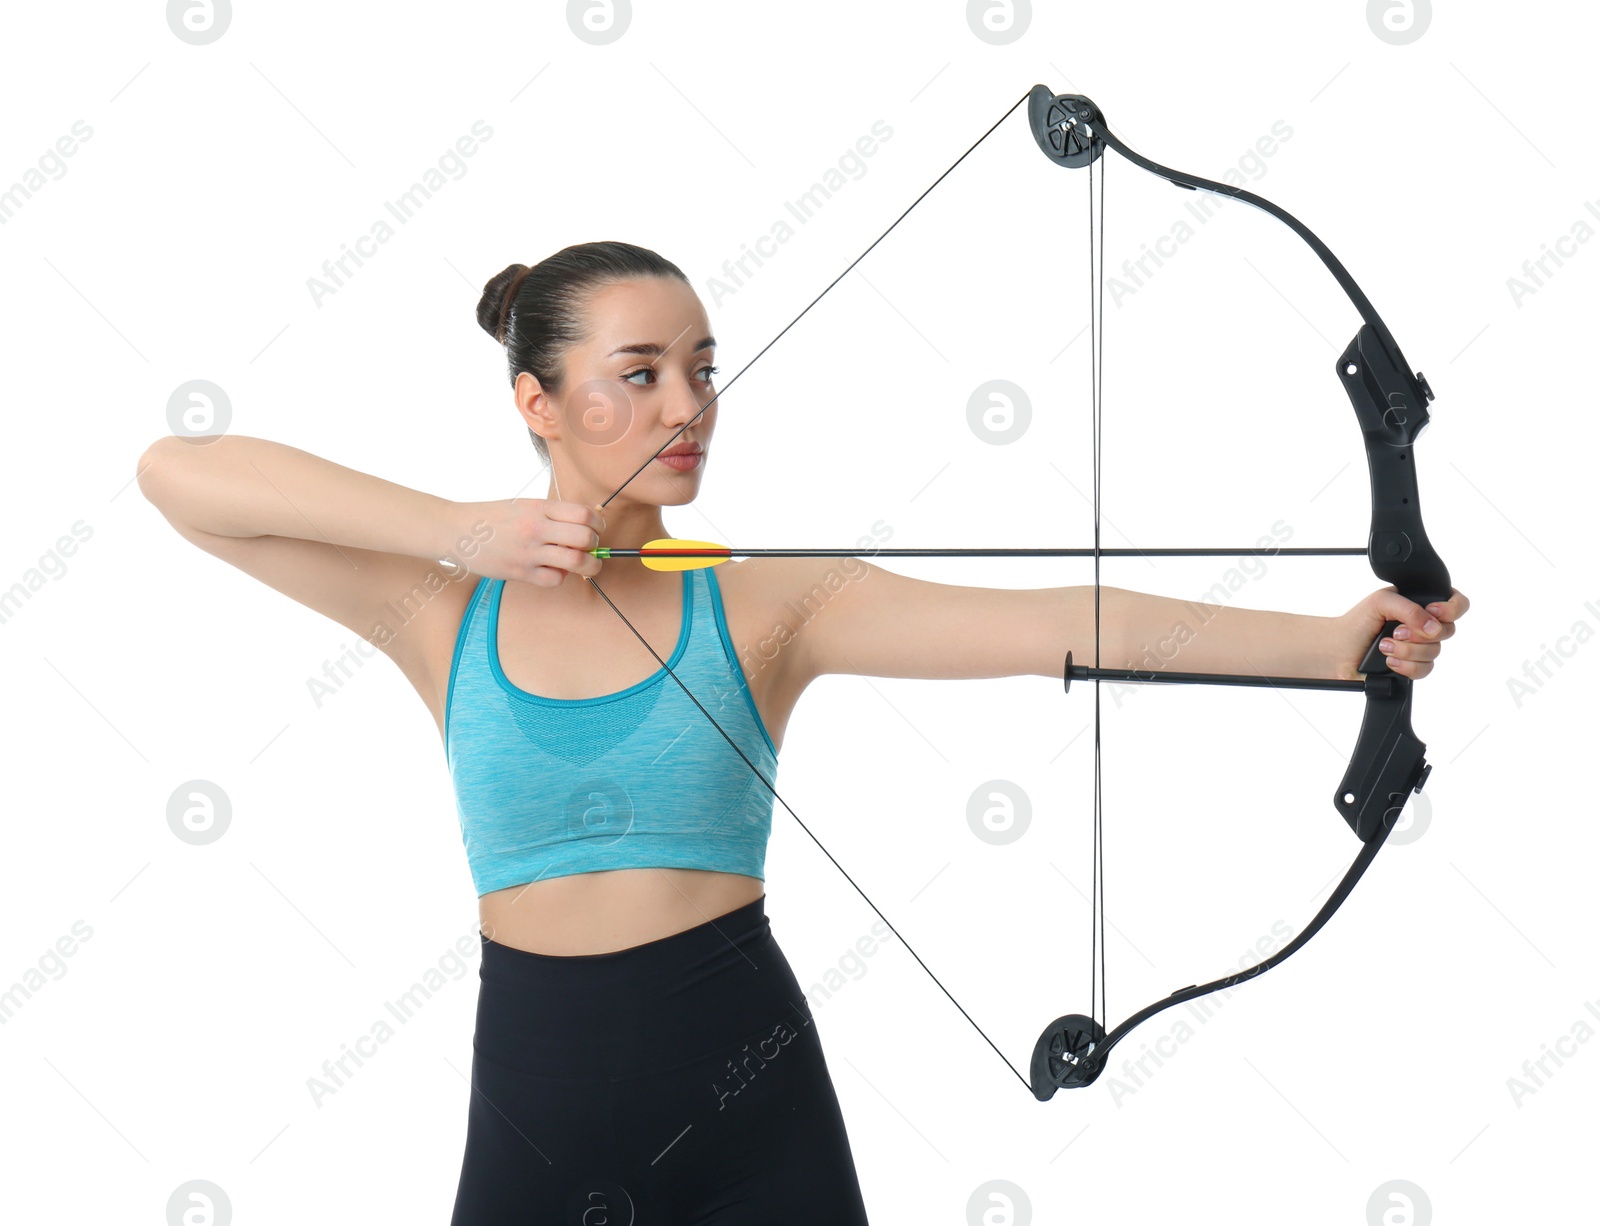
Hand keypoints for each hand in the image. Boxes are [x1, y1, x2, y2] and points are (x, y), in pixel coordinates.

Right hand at [458, 497, 605, 586]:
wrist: (456, 529)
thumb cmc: (492, 517)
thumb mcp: (524, 505)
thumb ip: (552, 513)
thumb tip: (587, 523)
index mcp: (539, 508)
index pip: (584, 514)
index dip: (598, 524)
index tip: (597, 529)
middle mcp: (536, 528)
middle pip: (585, 538)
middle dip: (596, 545)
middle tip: (591, 548)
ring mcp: (528, 552)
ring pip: (575, 562)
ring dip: (589, 565)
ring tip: (586, 564)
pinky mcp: (520, 572)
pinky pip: (555, 580)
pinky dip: (561, 577)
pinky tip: (554, 571)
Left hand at [1334, 586, 1469, 679]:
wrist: (1338, 650)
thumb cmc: (1358, 622)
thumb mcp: (1381, 602)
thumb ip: (1409, 608)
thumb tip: (1432, 626)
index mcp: (1420, 604)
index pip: (1457, 604)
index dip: (1451, 609)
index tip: (1432, 611)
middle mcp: (1424, 626)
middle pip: (1448, 631)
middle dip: (1419, 633)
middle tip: (1395, 631)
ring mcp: (1420, 648)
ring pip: (1435, 652)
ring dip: (1407, 649)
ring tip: (1383, 646)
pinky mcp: (1413, 667)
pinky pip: (1425, 670)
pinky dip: (1405, 665)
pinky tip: (1388, 660)